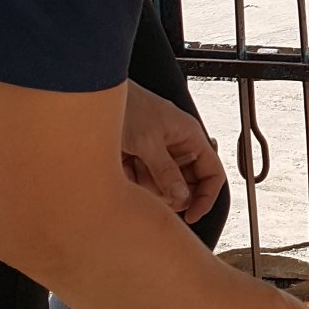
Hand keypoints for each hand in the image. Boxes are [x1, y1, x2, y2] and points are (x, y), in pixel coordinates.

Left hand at [120, 84, 225, 224]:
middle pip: (186, 186)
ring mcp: (158, 155)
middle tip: (152, 187)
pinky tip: (122, 165)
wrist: (95, 93)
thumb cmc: (126, 103)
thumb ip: (165, 171)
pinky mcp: (140, 160)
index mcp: (189, 137)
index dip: (207, 197)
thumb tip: (182, 198)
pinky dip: (132, 181)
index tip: (192, 215)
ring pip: (163, 188)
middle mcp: (177, 147)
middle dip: (170, 192)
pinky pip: (143, 184)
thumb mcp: (147, 140)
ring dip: (148, 186)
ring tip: (132, 167)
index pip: (212, 174)